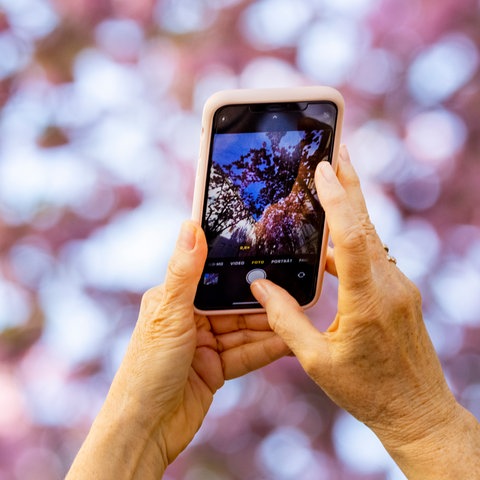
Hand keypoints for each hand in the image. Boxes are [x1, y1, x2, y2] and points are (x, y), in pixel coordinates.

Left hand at [67, 221, 288, 479]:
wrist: (144, 430)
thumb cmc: (147, 369)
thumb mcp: (169, 314)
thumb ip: (184, 271)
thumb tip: (190, 225)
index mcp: (174, 299)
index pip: (213, 276)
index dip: (240, 269)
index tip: (267, 257)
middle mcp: (190, 319)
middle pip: (234, 304)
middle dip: (262, 300)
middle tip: (294, 289)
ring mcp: (205, 344)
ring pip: (244, 329)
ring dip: (269, 325)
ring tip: (298, 316)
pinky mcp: (216, 368)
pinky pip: (246, 354)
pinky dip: (266, 349)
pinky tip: (288, 342)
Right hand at [251, 146, 479, 478]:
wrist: (418, 412)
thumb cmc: (366, 392)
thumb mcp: (315, 361)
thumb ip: (284, 319)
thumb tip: (260, 285)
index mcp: (368, 303)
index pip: (352, 239)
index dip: (337, 201)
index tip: (325, 168)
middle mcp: (389, 287)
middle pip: (367, 225)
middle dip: (350, 184)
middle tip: (336, 148)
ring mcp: (400, 287)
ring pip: (372, 236)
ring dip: (351, 207)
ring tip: (332, 180)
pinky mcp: (400, 292)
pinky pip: (374, 255)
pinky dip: (353, 237)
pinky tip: (334, 236)